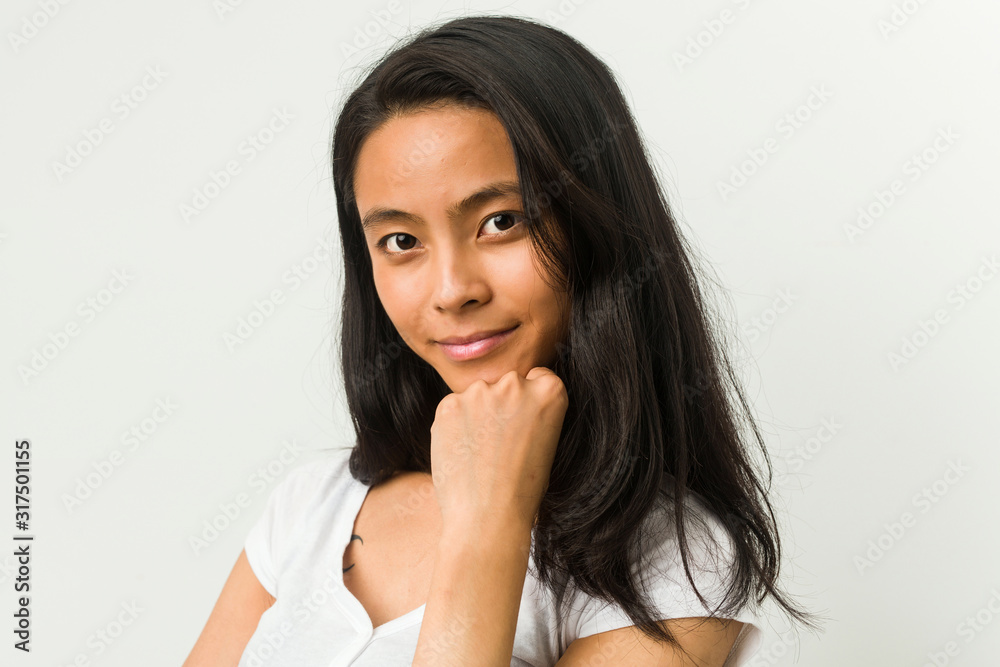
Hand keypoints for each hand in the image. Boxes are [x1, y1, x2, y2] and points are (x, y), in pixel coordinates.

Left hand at [429, 367, 568, 533]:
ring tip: (480, 454)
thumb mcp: (545, 442)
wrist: (488, 517)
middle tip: (499, 445)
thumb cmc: (522, 489)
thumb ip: (531, 411)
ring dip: (477, 414)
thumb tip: (509, 399)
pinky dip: (455, 425)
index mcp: (551, 391)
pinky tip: (463, 453)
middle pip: (506, 384)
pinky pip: (453, 407)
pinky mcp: (449, 403)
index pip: (538, 378)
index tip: (523, 426)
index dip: (529, 403)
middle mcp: (516, 384)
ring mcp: (480, 392)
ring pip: (477, 395)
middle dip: (502, 406)